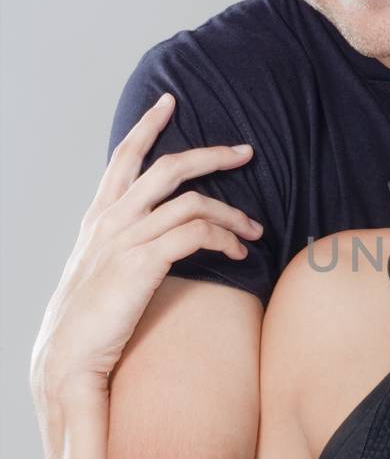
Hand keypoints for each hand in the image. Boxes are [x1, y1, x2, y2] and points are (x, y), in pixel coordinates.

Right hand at [30, 92, 262, 398]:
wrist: (66, 355)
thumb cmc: (88, 320)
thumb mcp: (99, 271)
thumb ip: (122, 246)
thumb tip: (151, 240)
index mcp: (99, 217)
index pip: (124, 157)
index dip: (148, 126)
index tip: (169, 102)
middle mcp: (111, 220)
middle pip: (168, 167)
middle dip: (212, 154)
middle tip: (245, 152)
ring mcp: (126, 239)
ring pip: (193, 201)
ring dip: (232, 213)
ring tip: (254, 229)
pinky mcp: (142, 262)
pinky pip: (197, 234)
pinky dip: (225, 239)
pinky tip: (239, 253)